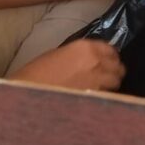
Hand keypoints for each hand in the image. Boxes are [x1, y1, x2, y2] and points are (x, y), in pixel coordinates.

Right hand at [10, 39, 124, 91]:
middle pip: (117, 66)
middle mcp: (96, 61)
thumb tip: (90, 60)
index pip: (110, 49)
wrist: (27, 92)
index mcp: (85, 47)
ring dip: (111, 83)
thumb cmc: (36, 73)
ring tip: (104, 87)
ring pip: (116, 81)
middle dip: (114, 70)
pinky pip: (107, 94)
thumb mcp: (59, 55)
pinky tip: (97, 97)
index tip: (109, 60)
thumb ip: (79, 56)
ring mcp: (97, 80)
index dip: (111, 56)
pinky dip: (105, 95)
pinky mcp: (94, 97)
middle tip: (108, 75)